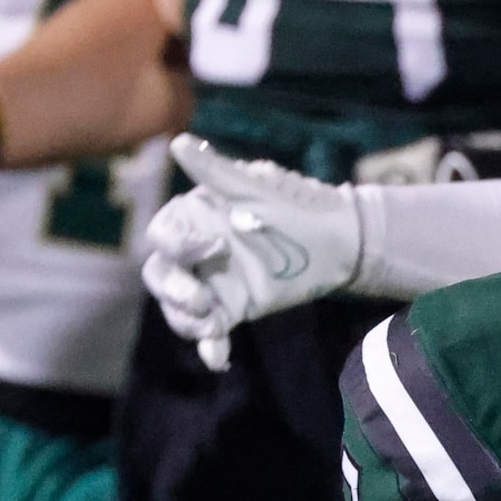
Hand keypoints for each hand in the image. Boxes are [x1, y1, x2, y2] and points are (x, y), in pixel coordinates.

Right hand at [141, 135, 369, 371]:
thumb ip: (215, 172)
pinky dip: (210, 346)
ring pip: (178, 307)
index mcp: (193, 218)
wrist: (340, 238)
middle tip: (200, 300)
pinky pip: (209, 330)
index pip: (163, 234)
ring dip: (186, 321)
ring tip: (209, 329)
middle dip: (172, 290)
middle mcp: (195, 251)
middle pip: (161, 276)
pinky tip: (218, 358)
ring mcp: (211, 281)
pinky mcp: (232, 308)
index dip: (177, 244)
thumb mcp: (255, 188)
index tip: (213, 245)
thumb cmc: (295, 204)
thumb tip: (179, 141)